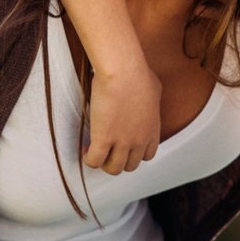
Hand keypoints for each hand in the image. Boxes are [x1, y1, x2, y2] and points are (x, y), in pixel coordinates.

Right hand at [84, 58, 160, 174]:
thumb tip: (147, 97)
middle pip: (130, 165)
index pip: (147, 155)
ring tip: (95, 150)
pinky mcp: (104, 139)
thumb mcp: (154, 89)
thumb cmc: (138, 73)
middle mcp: (139, 140)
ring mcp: (123, 142)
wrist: (123, 72)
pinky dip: (89, 159)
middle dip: (118, 160)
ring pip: (113, 168)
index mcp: (152, 130)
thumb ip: (151, 101)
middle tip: (107, 149)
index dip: (134, 153)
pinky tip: (86, 149)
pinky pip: (95, 161)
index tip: (124, 145)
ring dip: (104, 162)